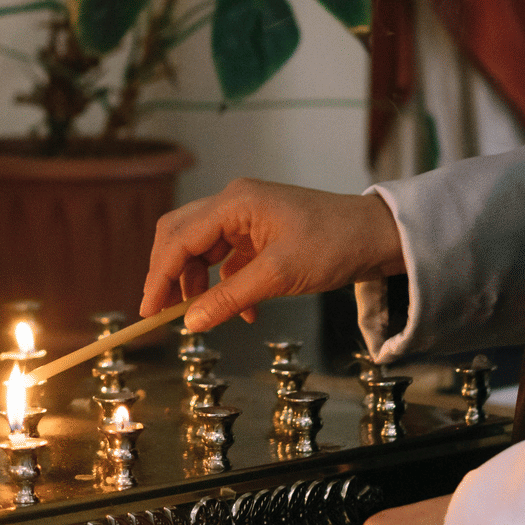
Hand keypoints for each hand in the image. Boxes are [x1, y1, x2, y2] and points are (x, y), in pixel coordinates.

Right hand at [140, 178, 403, 331]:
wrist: (376, 236)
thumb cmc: (334, 244)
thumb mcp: (279, 276)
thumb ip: (230, 297)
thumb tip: (190, 322)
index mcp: (235, 202)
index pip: (179, 237)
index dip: (158, 275)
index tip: (147, 311)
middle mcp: (233, 203)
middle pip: (180, 236)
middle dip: (168, 275)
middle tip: (161, 313)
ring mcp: (245, 216)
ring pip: (200, 248)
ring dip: (197, 283)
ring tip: (203, 316)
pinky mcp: (257, 233)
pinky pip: (225, 259)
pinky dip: (224, 285)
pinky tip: (244, 312)